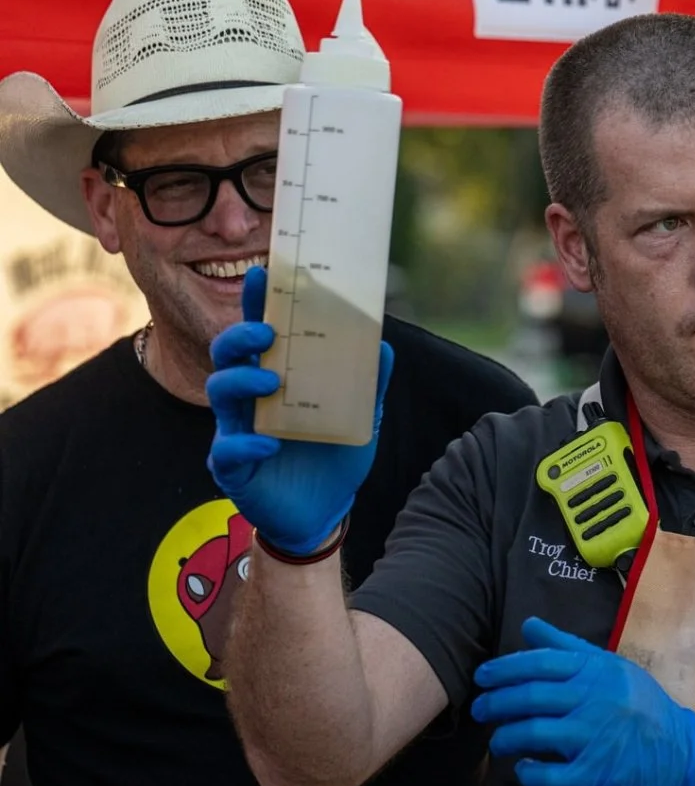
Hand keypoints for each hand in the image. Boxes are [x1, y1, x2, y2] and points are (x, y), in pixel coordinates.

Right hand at [205, 265, 393, 554]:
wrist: (324, 512)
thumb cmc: (335, 457)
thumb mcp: (362, 418)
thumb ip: (371, 383)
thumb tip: (384, 345)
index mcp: (278, 377)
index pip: (262, 333)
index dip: (257, 303)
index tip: (262, 273)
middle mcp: (251, 399)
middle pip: (228, 354)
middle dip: (240, 335)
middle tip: (268, 332)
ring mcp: (237, 430)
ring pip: (219, 392)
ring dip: (243, 380)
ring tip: (273, 381)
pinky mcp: (233, 467)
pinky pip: (227, 450)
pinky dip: (246, 444)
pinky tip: (270, 443)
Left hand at [472, 618, 694, 785]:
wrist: (682, 756)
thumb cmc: (645, 708)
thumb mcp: (612, 668)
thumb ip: (568, 647)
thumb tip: (528, 625)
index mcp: (597, 672)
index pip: (541, 663)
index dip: (505, 669)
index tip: (482, 677)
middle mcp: (593, 700)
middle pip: (530, 696)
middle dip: (496, 702)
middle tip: (478, 709)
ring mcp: (593, 738)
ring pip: (533, 733)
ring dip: (506, 737)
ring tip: (498, 741)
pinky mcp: (594, 775)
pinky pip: (548, 775)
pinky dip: (528, 773)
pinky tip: (522, 770)